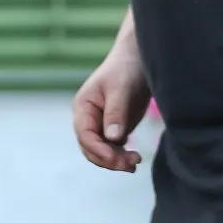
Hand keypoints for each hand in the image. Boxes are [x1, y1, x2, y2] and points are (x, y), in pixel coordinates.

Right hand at [72, 36, 150, 172]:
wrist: (139, 59)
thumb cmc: (126, 69)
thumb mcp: (121, 89)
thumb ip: (116, 113)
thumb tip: (113, 138)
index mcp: (83, 108)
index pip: (85, 136)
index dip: (99, 151)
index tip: (117, 159)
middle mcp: (88, 119)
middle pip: (91, 149)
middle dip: (109, 159)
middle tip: (132, 163)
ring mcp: (100, 125)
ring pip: (102, 152)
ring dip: (116, 161)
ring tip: (136, 162)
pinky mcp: (114, 128)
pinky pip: (113, 149)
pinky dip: (121, 157)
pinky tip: (135, 159)